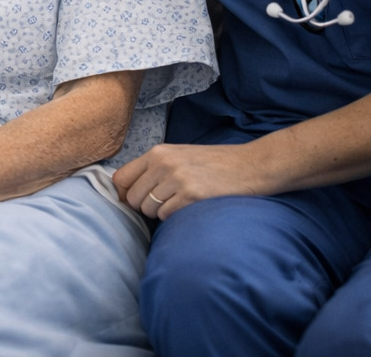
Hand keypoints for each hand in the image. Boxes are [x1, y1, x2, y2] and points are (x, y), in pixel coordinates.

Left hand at [113, 141, 265, 218]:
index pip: (121, 178)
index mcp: (157, 152)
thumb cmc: (214, 163)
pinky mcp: (192, 195)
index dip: (123, 194)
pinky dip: (174, 218)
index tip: (134, 201)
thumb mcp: (179, 156)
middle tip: (162, 205)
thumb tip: (128, 190)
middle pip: (133, 197)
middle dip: (143, 207)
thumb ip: (155, 168)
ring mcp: (177, 179)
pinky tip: (188, 208)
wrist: (250, 165)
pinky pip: (167, 216)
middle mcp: (163, 164)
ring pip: (148, 209)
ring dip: (160, 213)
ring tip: (178, 204)